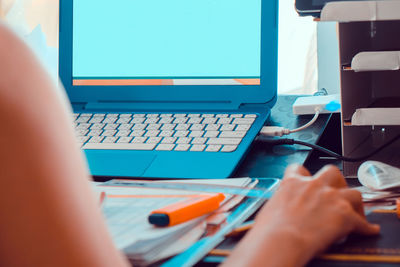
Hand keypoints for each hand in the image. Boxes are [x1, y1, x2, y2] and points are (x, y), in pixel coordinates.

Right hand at [223, 164, 379, 266]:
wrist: (280, 240)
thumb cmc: (269, 230)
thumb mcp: (269, 210)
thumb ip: (280, 205)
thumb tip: (280, 213)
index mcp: (291, 183)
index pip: (298, 169)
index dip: (304, 175)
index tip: (307, 181)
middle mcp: (313, 186)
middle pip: (332, 173)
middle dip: (336, 182)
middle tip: (334, 195)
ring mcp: (331, 198)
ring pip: (353, 192)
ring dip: (354, 203)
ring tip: (353, 213)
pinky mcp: (345, 215)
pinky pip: (362, 221)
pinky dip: (365, 227)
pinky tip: (366, 230)